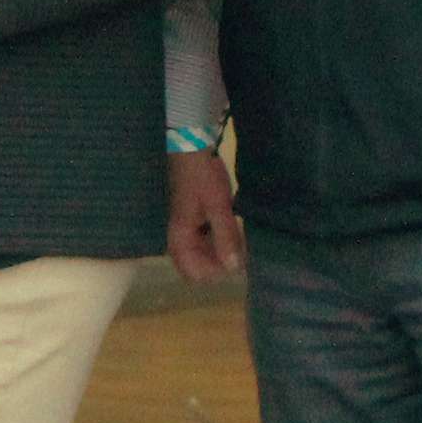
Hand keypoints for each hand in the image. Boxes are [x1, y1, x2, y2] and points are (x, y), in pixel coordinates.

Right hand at [166, 149, 244, 283]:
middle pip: (197, 266)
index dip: (216, 273)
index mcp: (180, 237)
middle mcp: (179, 237)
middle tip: (242, 251)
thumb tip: (233, 268)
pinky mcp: (192, 219)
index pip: (193, 273)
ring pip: (202, 254)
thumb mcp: (218, 206)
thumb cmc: (202, 176)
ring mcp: (185, 229)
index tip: (237, 262)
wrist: (190, 149)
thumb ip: (225, 237)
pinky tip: (233, 230)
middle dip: (220, 264)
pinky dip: (218, 240)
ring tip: (241, 240)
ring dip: (220, 252)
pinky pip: (204, 241)